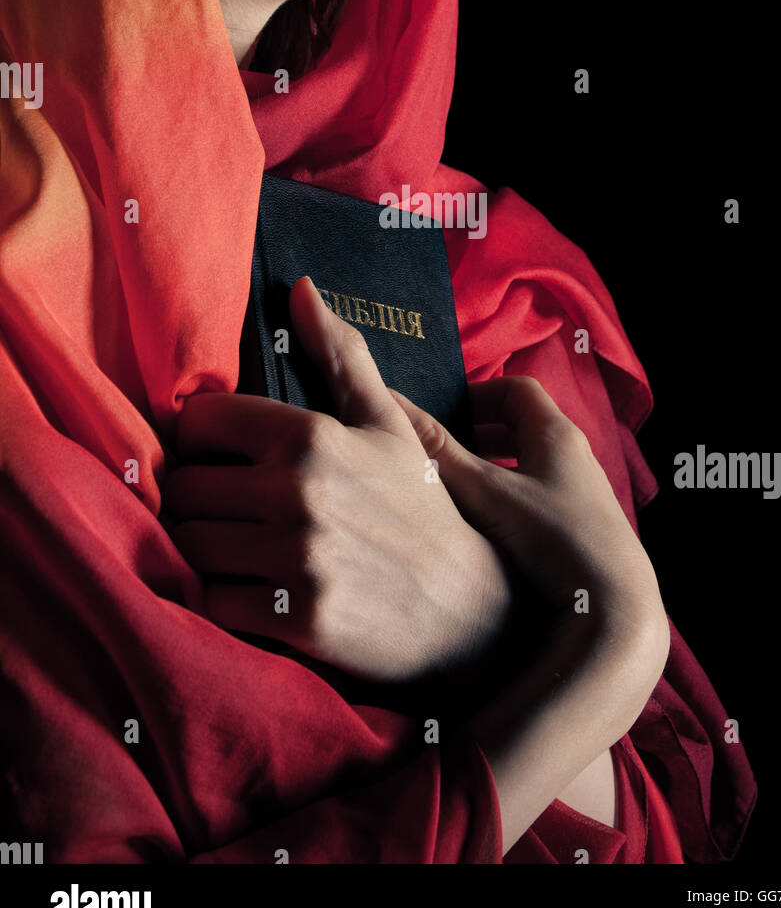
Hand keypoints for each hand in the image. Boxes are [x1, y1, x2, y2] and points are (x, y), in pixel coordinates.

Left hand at [161, 277, 512, 684]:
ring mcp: (295, 556)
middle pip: (184, 489)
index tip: (226, 461)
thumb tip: (298, 288)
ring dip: (206, 551)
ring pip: (189, 545)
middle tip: (233, 512)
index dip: (203, 442)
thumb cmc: (423, 507)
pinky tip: (257, 593)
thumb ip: (340, 356)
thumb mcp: (389, 425)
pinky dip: (223, 600)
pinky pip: (212, 601)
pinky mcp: (294, 618)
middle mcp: (296, 490)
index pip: (198, 422)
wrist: (470, 609)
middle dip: (200, 500)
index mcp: (311, 434)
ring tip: (242, 551)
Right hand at [390, 376, 668, 646]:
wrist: (616, 606)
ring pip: (530, 467)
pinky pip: (538, 500)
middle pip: (524, 428)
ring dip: (494, 471)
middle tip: (444, 450)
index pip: (517, 390)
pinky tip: (486, 530)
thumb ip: (439, 452)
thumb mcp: (488, 493)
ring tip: (459, 490)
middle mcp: (575, 459)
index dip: (478, 394)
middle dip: (481, 433)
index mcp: (557, 436)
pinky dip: (509, 502)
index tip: (445, 412)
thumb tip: (392, 404)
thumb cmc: (555, 539)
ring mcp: (581, 497)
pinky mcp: (581, 531)